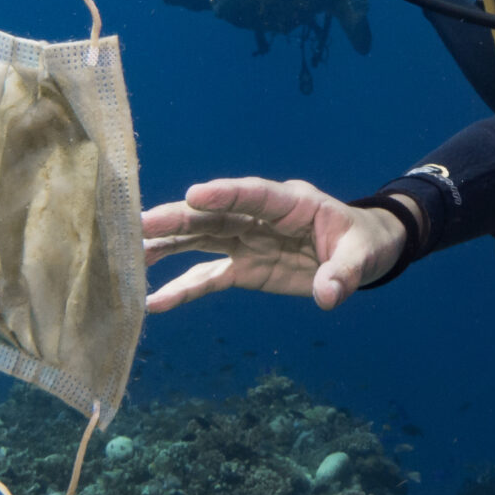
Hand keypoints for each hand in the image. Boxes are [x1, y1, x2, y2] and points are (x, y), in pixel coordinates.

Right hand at [140, 178, 410, 311]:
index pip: (256, 195)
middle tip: (141, 222)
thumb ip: (343, 274)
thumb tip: (327, 296)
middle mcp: (261, 218)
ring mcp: (248, 241)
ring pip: (202, 239)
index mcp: (292, 203)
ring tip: (132, 253)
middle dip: (180, 218)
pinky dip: (182, 289)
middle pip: (217, 215)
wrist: (361, 254)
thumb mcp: (363, 256)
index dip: (226, 194)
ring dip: (168, 246)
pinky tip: (153, 301)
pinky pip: (208, 278)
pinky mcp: (244, 268)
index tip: (195, 195)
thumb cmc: (363, 243)